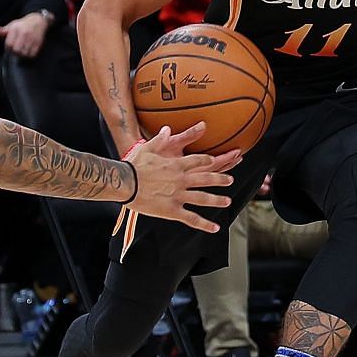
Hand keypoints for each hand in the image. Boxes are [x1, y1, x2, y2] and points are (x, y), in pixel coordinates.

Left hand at [0, 12, 49, 58]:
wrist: (38, 20)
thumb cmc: (23, 25)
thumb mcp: (11, 25)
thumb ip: (1, 30)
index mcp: (16, 29)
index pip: (9, 44)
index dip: (8, 48)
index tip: (9, 47)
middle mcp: (24, 34)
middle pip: (17, 50)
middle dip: (14, 52)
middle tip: (15, 50)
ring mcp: (32, 39)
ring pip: (24, 53)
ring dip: (21, 54)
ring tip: (21, 51)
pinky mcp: (38, 43)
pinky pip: (32, 54)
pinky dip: (29, 55)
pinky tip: (27, 51)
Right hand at [123, 124, 239, 232]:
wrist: (125, 182)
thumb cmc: (134, 165)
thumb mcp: (147, 148)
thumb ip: (160, 139)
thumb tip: (167, 128)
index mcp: (176, 165)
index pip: (198, 161)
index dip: (208, 161)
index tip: (215, 161)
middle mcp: (181, 180)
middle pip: (206, 178)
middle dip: (220, 179)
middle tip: (230, 180)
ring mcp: (179, 195)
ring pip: (203, 198)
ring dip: (217, 200)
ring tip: (228, 201)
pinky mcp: (173, 210)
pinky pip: (192, 218)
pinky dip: (204, 224)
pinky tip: (215, 227)